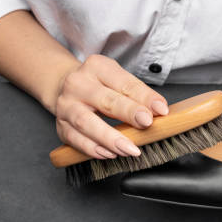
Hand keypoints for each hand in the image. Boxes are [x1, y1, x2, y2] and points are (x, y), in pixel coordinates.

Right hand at [54, 54, 168, 158]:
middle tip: (146, 124)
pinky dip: (93, 148)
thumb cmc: (98, 85)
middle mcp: (78, 84)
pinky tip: (110, 154)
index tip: (161, 110)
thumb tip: (160, 110)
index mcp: (96, 67)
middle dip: (128, 113)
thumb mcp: (118, 80)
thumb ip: (138, 94)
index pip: (124, 83)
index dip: (144, 97)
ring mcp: (66, 106)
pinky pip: (76, 140)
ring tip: (130, 149)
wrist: (65, 88)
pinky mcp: (61, 126)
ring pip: (87, 122)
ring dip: (111, 138)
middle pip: (105, 100)